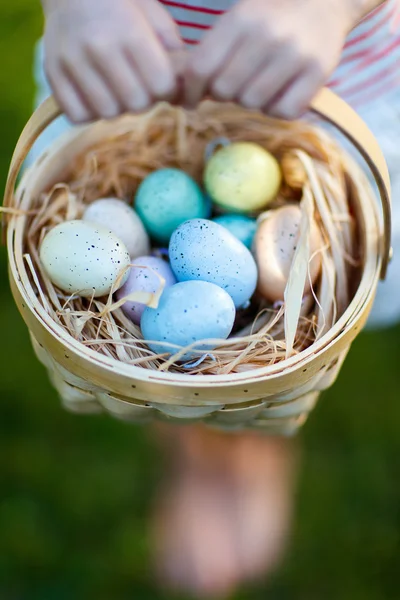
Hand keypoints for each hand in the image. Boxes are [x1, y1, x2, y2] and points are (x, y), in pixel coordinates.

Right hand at [42, 0, 182, 121]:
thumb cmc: (121, 5)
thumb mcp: (153, 16)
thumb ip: (171, 50)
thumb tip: (182, 88)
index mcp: (130, 30)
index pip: (161, 86)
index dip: (165, 90)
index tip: (160, 82)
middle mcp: (100, 46)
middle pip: (136, 104)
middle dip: (143, 101)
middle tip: (137, 88)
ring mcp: (72, 60)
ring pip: (107, 113)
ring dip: (116, 108)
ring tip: (115, 91)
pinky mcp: (52, 72)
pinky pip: (77, 115)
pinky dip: (89, 112)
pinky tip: (93, 95)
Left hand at [183, 0, 358, 118]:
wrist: (326, 1)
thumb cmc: (272, 15)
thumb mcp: (239, 19)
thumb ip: (214, 51)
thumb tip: (185, 93)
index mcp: (241, 18)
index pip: (200, 67)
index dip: (190, 91)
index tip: (190, 101)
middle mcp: (267, 35)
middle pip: (225, 90)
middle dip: (224, 94)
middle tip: (236, 85)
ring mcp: (294, 54)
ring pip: (253, 103)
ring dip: (252, 102)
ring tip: (262, 85)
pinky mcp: (318, 72)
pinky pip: (283, 111)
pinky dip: (278, 109)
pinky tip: (281, 93)